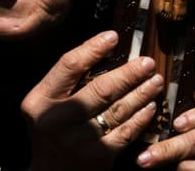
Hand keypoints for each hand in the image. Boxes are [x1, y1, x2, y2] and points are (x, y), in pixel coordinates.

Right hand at [22, 31, 162, 170]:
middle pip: (99, 89)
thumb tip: (102, 50)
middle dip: (128, 74)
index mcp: (40, 101)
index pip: (69, 66)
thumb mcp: (45, 103)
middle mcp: (57, 121)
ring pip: (117, 110)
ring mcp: (79, 141)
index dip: (93, 48)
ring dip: (141, 93)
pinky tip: (151, 107)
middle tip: (147, 63)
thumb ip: (65, 81)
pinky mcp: (98, 158)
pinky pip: (125, 133)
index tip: (113, 36)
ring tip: (155, 81)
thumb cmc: (50, 129)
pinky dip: (140, 118)